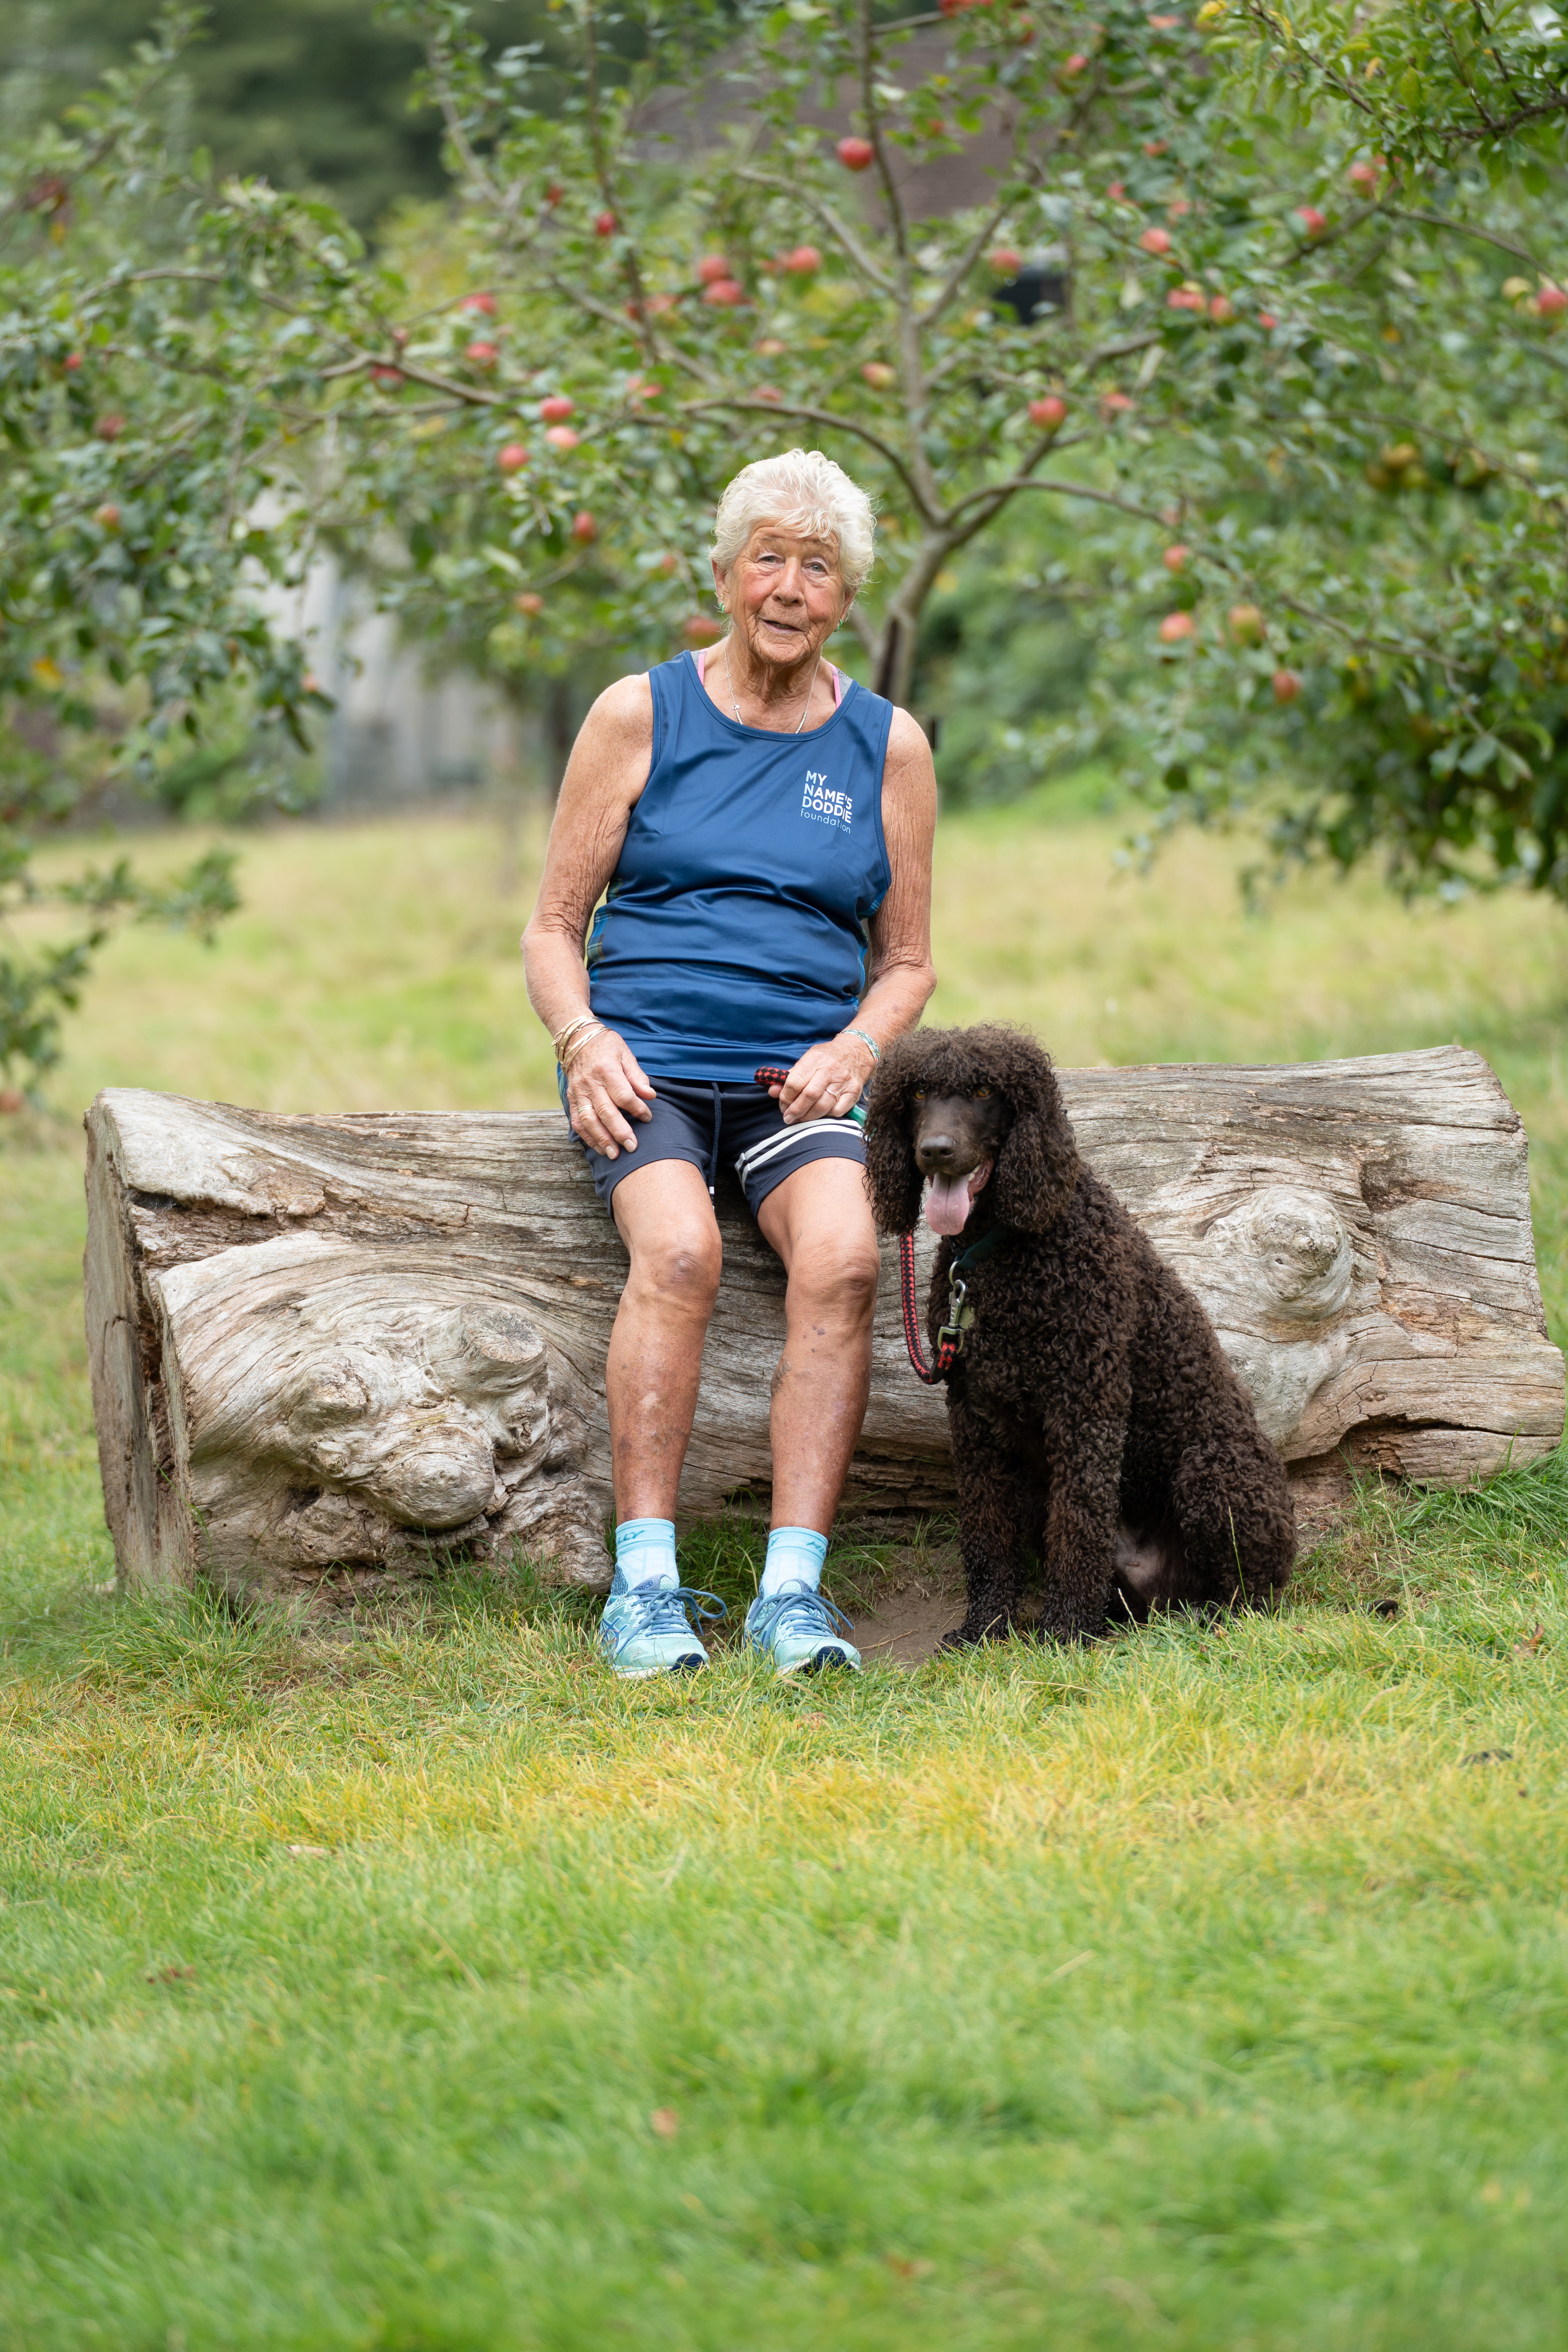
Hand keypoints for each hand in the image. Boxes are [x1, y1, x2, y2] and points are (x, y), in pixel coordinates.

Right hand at [564, 1027, 655, 1157]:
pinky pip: (578, 1121)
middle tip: (633, 1147)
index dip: (637, 1108)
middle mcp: (590, 1083)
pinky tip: (599, 1148)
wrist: (576, 1039)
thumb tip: (650, 1096)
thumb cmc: (606, 1046)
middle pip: (605, 1111)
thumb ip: (637, 1076)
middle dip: (619, 1132)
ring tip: (614, 1155)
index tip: (648, 1117)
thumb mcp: (625, 1054)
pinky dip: (588, 1136)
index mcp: (606, 1069)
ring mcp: (579, 1092)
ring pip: (589, 1120)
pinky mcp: (572, 1099)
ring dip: (601, 1139)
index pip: (623, 1094)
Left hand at [770, 1032, 875, 1124]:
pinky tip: (819, 1114)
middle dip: (795, 1110)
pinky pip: (837, 1111)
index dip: (786, 1096)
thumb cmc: (826, 1057)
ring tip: (800, 1118)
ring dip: (808, 1117)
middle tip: (788, 1117)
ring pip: (823, 1106)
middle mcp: (830, 1070)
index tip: (782, 1104)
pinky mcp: (854, 1092)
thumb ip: (789, 1076)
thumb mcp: (807, 1059)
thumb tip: (773, 1092)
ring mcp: (844, 1082)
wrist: (857, 1050)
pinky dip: (826, 1116)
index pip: (796, 1081)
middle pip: (809, 1096)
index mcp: (815, 1059)